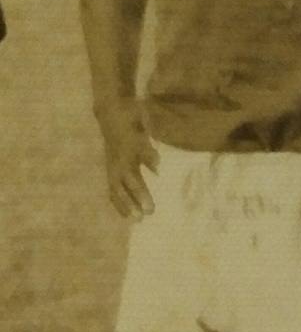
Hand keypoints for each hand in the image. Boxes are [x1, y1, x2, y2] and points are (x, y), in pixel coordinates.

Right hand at [100, 100, 159, 220]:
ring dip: (126, 205)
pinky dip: (118, 202)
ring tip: (137, 219)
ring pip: (117, 190)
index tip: (150, 207)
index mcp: (125, 153)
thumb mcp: (142, 126)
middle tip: (148, 214)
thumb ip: (148, 150)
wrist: (110, 112)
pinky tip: (127, 214)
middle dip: (136, 200)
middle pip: (126, 186)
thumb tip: (158, 168)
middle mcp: (117, 162)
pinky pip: (112, 189)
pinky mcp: (110, 169)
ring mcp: (112, 166)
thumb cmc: (131, 118)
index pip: (134, 177)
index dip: (141, 195)